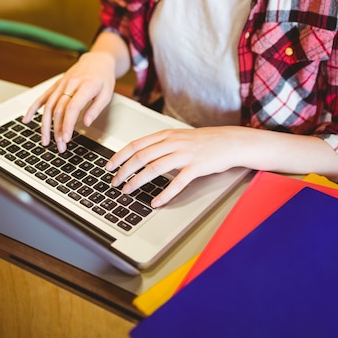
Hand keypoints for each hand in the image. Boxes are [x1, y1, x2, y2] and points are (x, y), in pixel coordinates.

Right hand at [23, 51, 115, 152]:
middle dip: (57, 130)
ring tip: (46, 141)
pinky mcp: (56, 85)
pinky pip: (42, 97)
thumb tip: (86, 123)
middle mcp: (71, 84)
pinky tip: (26, 120)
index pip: (72, 107)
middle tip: (60, 146)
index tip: (66, 138)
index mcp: (86, 86)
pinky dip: (33, 109)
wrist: (96, 60)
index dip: (68, 124)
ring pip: (49, 106)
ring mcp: (61, 84)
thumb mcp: (107, 93)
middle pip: (59, 109)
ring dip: (45, 125)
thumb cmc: (103, 77)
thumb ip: (96, 108)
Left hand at [106, 126, 241, 206]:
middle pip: (141, 156)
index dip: (120, 156)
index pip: (136, 144)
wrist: (229, 142)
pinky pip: (177, 182)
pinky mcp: (196, 167)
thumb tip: (141, 155)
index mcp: (166, 134)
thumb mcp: (179, 137)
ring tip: (128, 191)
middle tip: (114, 182)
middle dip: (124, 170)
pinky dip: (165, 194)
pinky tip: (156, 202)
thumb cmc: (204, 141)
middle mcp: (173, 142)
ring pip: (154, 168)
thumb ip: (161, 144)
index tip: (108, 166)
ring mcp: (184, 154)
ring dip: (138, 181)